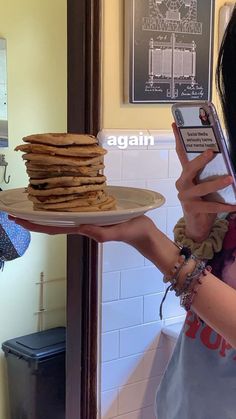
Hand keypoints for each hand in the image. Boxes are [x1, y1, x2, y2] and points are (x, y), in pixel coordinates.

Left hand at [9, 215, 160, 260]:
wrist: (143, 231)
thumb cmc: (132, 231)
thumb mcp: (117, 231)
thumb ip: (100, 232)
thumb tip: (81, 228)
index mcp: (83, 228)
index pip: (53, 228)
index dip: (34, 225)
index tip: (17, 221)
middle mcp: (81, 224)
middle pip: (51, 222)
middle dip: (32, 219)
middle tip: (13, 211)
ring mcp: (86, 218)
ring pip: (59, 216)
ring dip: (43, 211)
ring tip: (28, 204)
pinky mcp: (93, 213)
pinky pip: (72, 209)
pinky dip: (59, 205)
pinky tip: (55, 199)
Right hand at [172, 122, 235, 240]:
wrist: (197, 225)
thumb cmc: (203, 201)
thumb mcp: (206, 184)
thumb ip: (210, 173)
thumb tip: (226, 163)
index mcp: (186, 175)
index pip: (181, 154)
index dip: (178, 139)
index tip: (175, 124)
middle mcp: (182, 184)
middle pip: (189, 169)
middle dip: (200, 160)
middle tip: (212, 152)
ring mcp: (185, 197)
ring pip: (200, 188)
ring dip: (216, 184)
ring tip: (230, 179)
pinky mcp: (191, 209)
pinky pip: (208, 205)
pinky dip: (222, 206)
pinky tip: (233, 206)